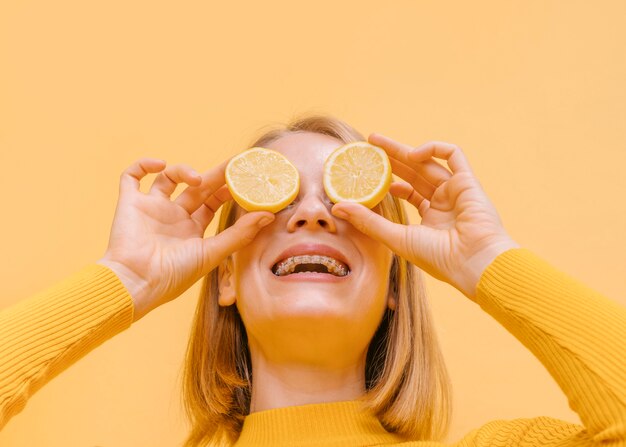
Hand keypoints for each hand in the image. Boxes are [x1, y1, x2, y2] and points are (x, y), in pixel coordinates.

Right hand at [97, 158, 273, 320]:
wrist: (137, 283)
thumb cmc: (174, 276)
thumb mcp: (212, 253)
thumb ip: (239, 234)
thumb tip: (268, 214)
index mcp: (192, 231)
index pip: (212, 203)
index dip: (227, 189)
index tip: (244, 178)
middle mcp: (172, 218)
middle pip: (196, 187)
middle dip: (214, 175)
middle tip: (233, 163)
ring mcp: (150, 209)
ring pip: (167, 178)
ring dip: (183, 170)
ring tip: (197, 178)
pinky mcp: (129, 204)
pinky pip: (131, 177)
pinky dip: (143, 165)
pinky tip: (160, 164)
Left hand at [331, 134, 518, 298]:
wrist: (474, 263)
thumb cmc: (439, 258)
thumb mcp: (396, 238)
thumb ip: (368, 221)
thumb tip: (336, 208)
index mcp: (431, 219)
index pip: (407, 192)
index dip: (386, 181)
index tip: (364, 173)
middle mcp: (444, 203)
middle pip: (414, 173)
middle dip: (389, 159)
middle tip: (367, 146)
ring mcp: (456, 192)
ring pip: (427, 162)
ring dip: (403, 151)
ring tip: (376, 143)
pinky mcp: (468, 181)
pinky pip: (453, 155)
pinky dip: (433, 149)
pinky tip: (413, 153)